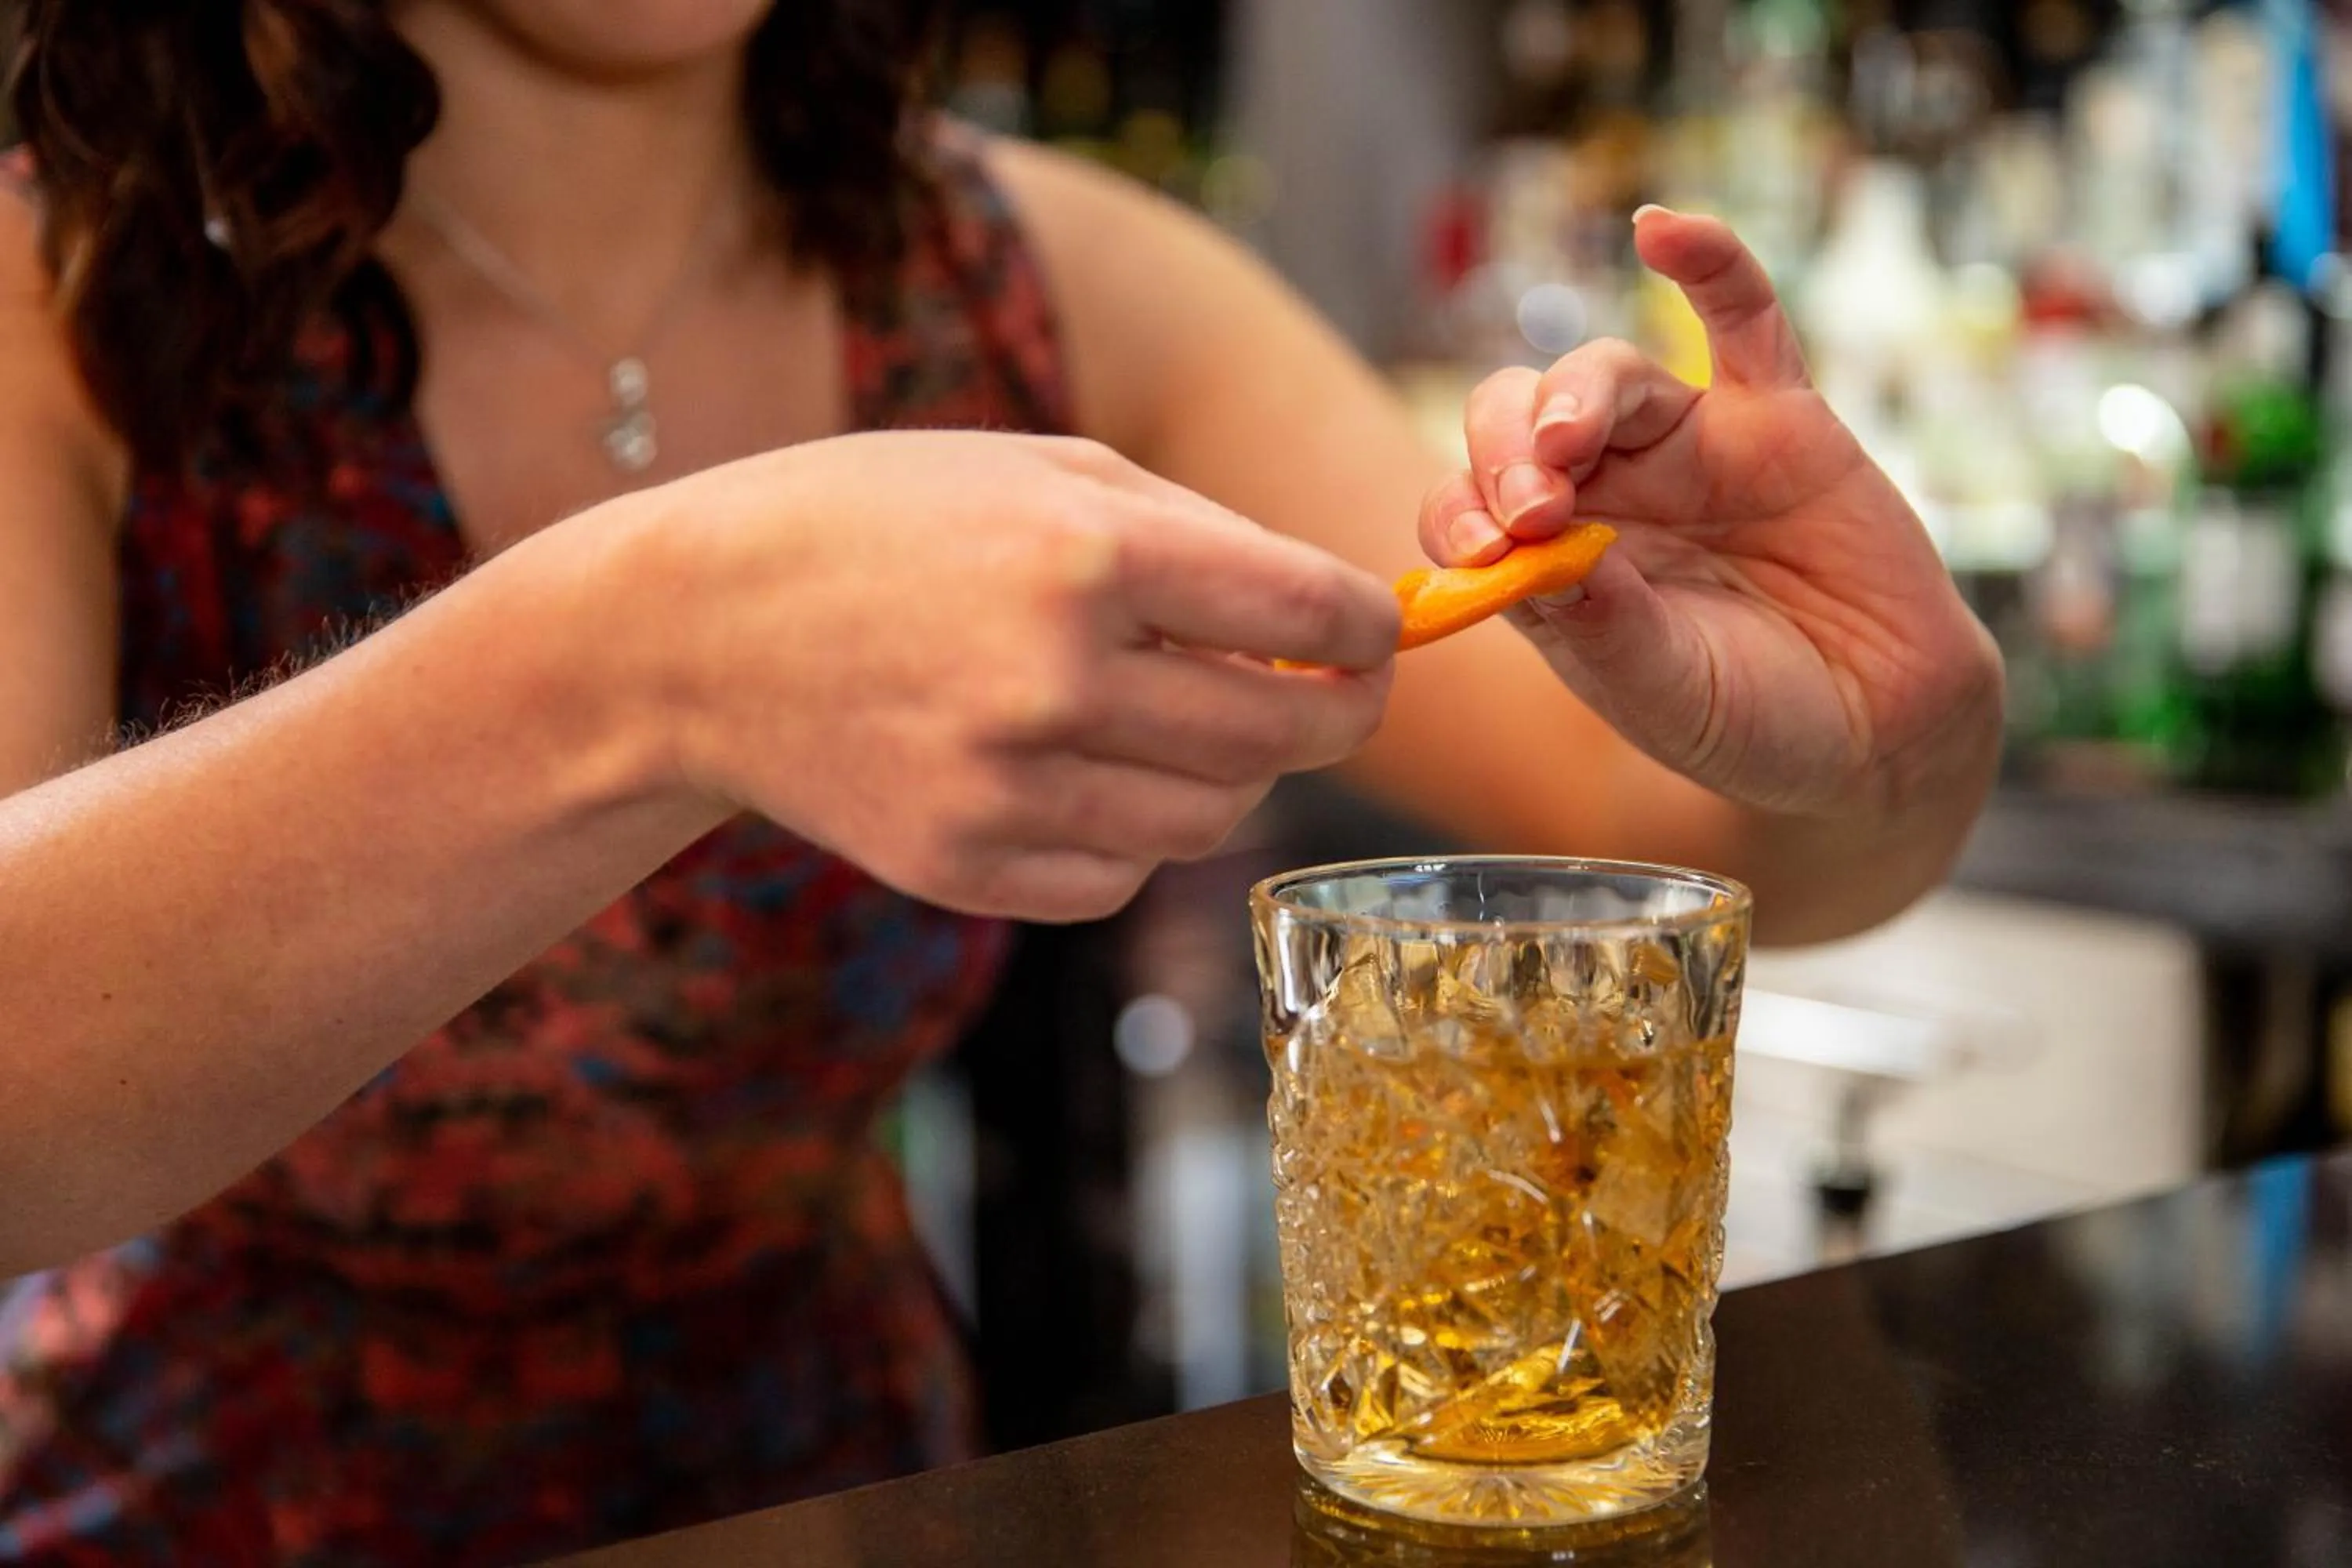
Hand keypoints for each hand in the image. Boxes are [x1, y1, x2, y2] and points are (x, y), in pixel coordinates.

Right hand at [623, 431, 1397, 920]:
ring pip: (1213, 818)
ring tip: (1188, 718)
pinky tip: (1096, 770)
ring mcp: (1005, 790)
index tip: (1373, 633)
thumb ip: (1202, 537)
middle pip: (1287, 734)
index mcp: (1085, 553)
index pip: (1309, 615)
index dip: (1372, 630)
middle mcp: (1053, 681)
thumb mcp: (1041, 468)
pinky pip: (1122, 874)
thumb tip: (1331, 621)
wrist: (695, 632)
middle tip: (1332, 693)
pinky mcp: (965, 868)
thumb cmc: (881, 521)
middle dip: (1337, 712)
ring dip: (1235, 772)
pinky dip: (1139, 829)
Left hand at [1419, 207, 2002, 820]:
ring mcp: (1689, 447)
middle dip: (1507, 446)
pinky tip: (1664, 228)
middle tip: (1531, 502)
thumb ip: (1603, 629)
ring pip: (1609, 376)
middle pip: (1521, 419)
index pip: (1470, 506)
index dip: (1461, 510)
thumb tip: (1539, 554)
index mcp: (1553, 563)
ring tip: (1570, 440)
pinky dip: (1707, 263)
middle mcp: (1608, 494)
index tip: (1483, 548)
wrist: (1879, 731)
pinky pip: (1741, 318)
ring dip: (1576, 395)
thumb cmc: (1754, 722)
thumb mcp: (1664, 691)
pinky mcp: (1778, 418)